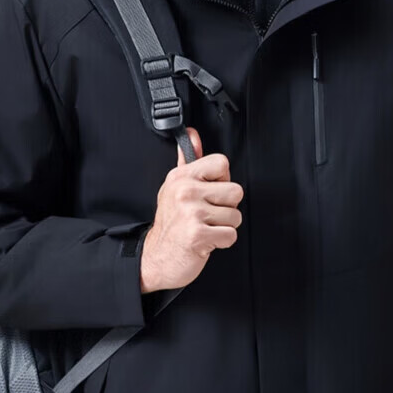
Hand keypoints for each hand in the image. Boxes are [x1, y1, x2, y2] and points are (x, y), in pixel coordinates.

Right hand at [139, 126, 243, 293]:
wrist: (157, 257)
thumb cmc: (170, 223)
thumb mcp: (174, 187)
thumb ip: (187, 160)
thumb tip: (192, 135)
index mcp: (181, 177)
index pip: (222, 163)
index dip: (222, 180)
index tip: (210, 192)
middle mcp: (185, 191)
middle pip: (236, 191)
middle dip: (227, 208)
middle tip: (208, 215)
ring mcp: (191, 213)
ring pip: (235, 216)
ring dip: (224, 227)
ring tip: (206, 227)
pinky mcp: (198, 235)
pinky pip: (230, 235)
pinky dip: (222, 242)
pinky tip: (207, 240)